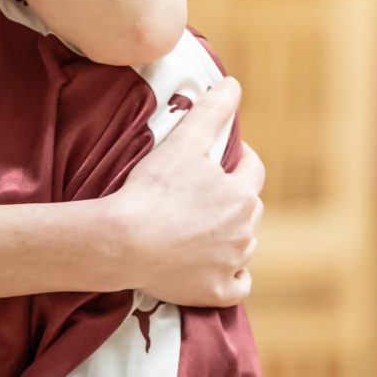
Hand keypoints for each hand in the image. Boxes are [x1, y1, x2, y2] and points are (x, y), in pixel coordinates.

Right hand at [106, 77, 264, 307]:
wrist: (123, 242)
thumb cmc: (152, 189)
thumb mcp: (182, 142)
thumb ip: (211, 111)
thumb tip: (232, 84)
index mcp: (241, 194)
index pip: (252, 169)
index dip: (238, 160)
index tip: (218, 160)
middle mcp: (244, 231)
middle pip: (248, 209)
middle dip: (233, 199)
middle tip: (201, 195)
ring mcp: (232, 264)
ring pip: (243, 246)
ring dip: (230, 237)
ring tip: (198, 229)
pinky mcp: (217, 292)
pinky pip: (237, 284)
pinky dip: (229, 276)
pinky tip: (211, 267)